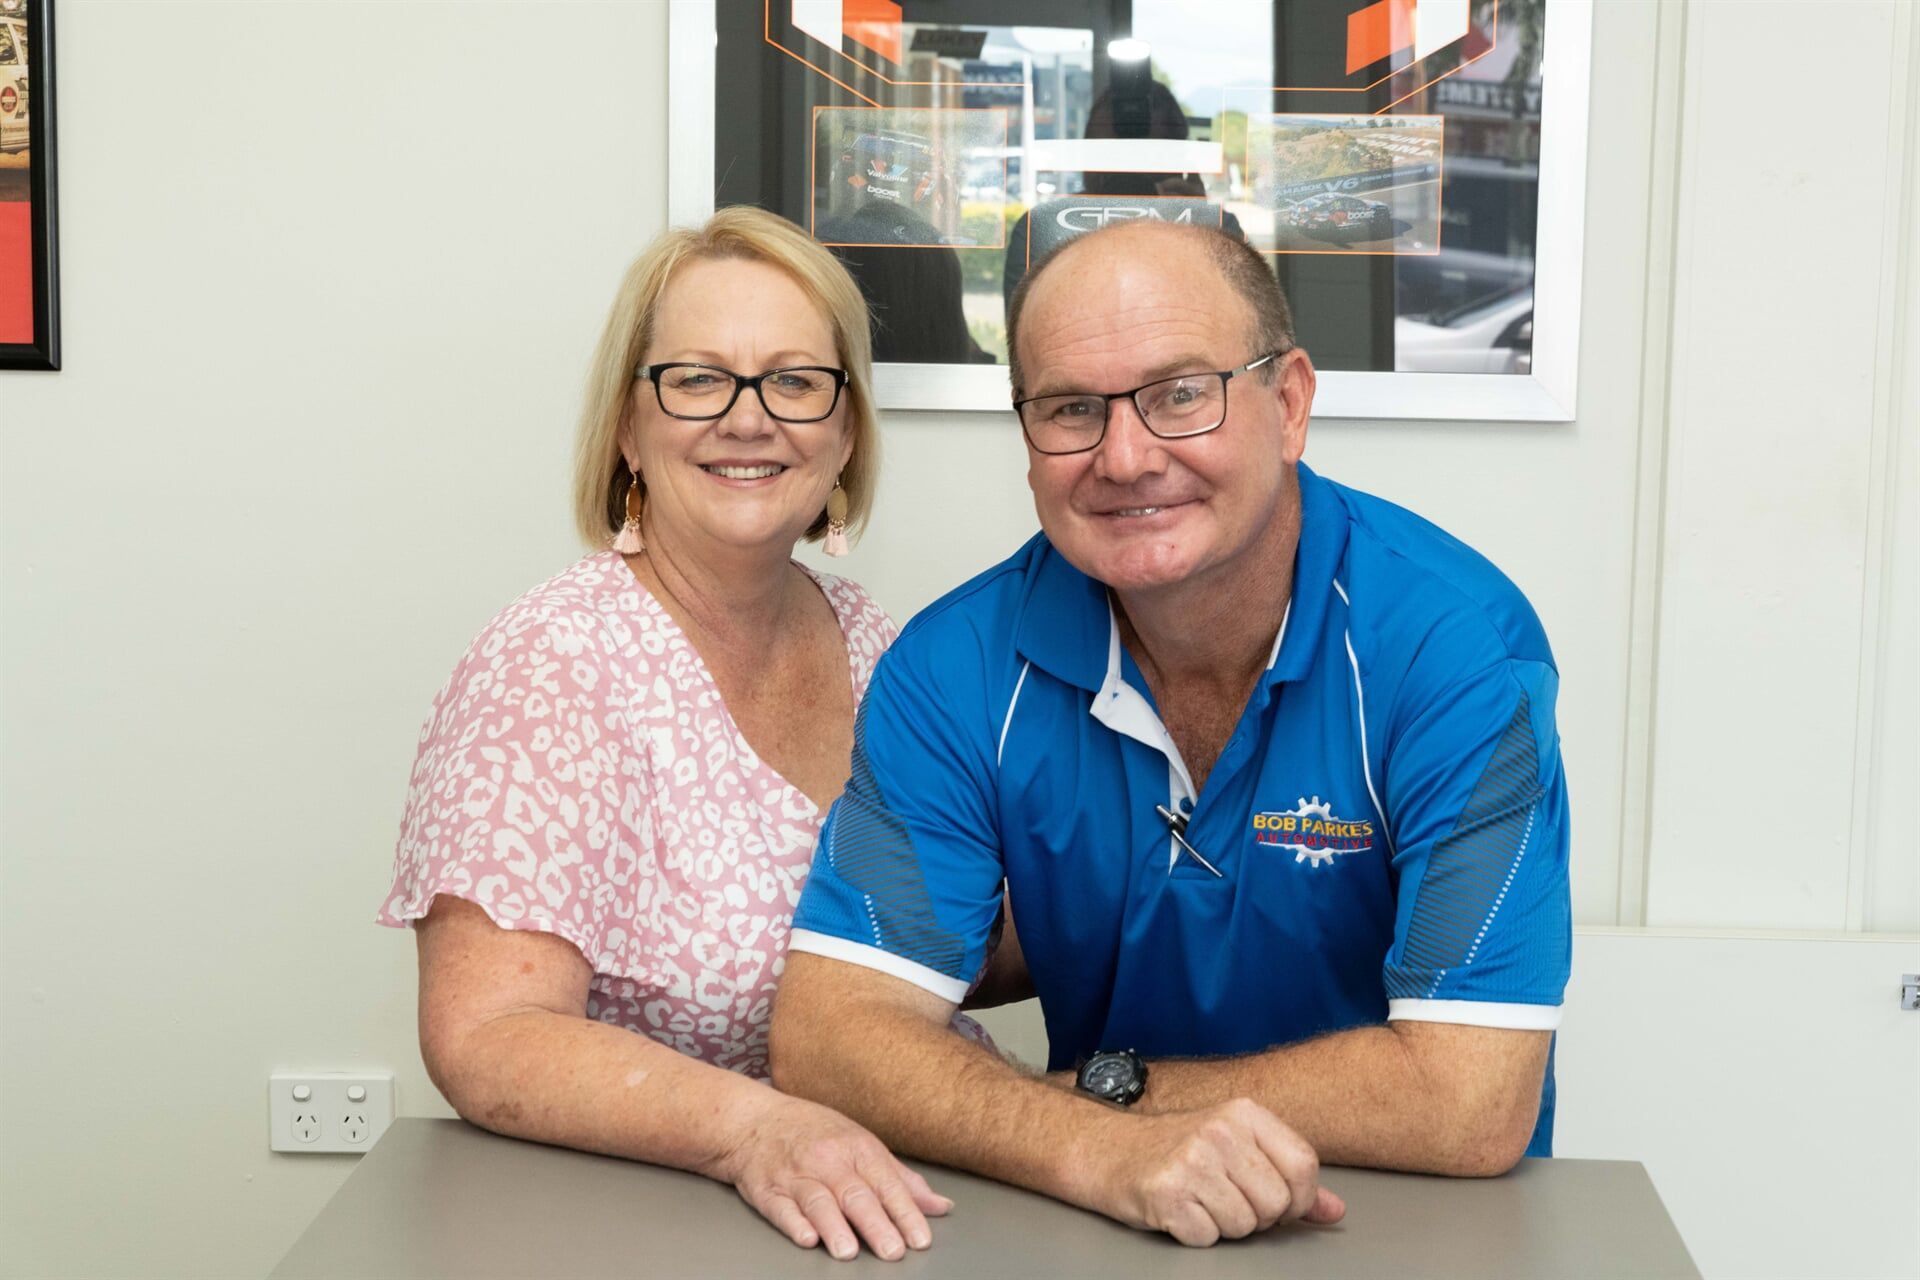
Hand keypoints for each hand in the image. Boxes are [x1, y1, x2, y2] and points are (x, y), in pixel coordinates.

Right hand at [716, 1095, 951, 1261]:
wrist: (754, 1119)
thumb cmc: (814, 1132)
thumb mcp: (860, 1144)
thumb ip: (900, 1179)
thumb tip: (940, 1207)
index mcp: (856, 1148)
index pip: (886, 1183)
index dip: (905, 1211)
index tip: (920, 1238)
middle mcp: (827, 1161)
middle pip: (854, 1194)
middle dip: (876, 1224)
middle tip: (893, 1251)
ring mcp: (795, 1175)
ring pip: (818, 1201)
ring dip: (834, 1227)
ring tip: (849, 1251)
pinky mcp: (766, 1190)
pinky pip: (781, 1208)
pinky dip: (794, 1223)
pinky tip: (806, 1237)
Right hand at [1088, 1098, 1344, 1246]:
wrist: (1108, 1150)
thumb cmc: (1177, 1149)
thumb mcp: (1237, 1147)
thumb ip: (1287, 1176)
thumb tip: (1335, 1211)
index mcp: (1244, 1112)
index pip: (1304, 1165)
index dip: (1297, 1198)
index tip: (1275, 1201)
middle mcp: (1219, 1130)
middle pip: (1276, 1203)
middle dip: (1258, 1216)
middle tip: (1226, 1198)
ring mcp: (1191, 1160)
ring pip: (1245, 1225)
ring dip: (1225, 1226)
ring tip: (1200, 1201)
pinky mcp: (1166, 1192)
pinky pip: (1208, 1237)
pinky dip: (1195, 1234)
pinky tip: (1179, 1209)